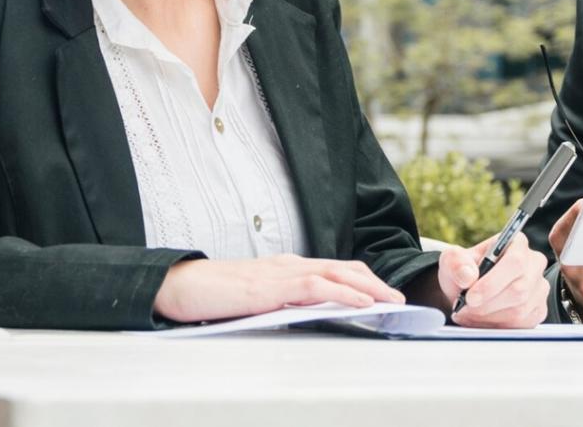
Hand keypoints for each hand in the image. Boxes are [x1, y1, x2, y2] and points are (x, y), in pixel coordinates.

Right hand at [153, 254, 404, 322]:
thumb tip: (305, 317)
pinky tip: (364, 303)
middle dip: (376, 282)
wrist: (182, 286)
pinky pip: (318, 286)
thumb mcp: (256, 300)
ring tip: (392, 301)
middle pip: (344, 268)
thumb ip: (281, 304)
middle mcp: (290, 265)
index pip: (334, 269)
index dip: (363, 280)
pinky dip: (346, 292)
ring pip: (338, 274)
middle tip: (400, 298)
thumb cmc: (213, 296)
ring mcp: (283, 272)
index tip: (384, 294)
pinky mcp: (274, 286)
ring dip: (370, 287)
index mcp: (286, 268)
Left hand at [438, 231, 548, 327]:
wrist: (468, 291)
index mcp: (517, 243)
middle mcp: (534, 264)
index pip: (514, 262)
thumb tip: (468, 275)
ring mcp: (539, 288)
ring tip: (469, 315)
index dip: (492, 283)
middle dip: (487, 305)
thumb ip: (456, 263)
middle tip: (465, 309)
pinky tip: (482, 321)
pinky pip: (522, 325)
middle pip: (519, 290)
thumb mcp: (452, 260)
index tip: (470, 297)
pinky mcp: (539, 310)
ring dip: (489, 317)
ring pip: (520, 310)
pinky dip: (498, 326)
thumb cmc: (465, 270)